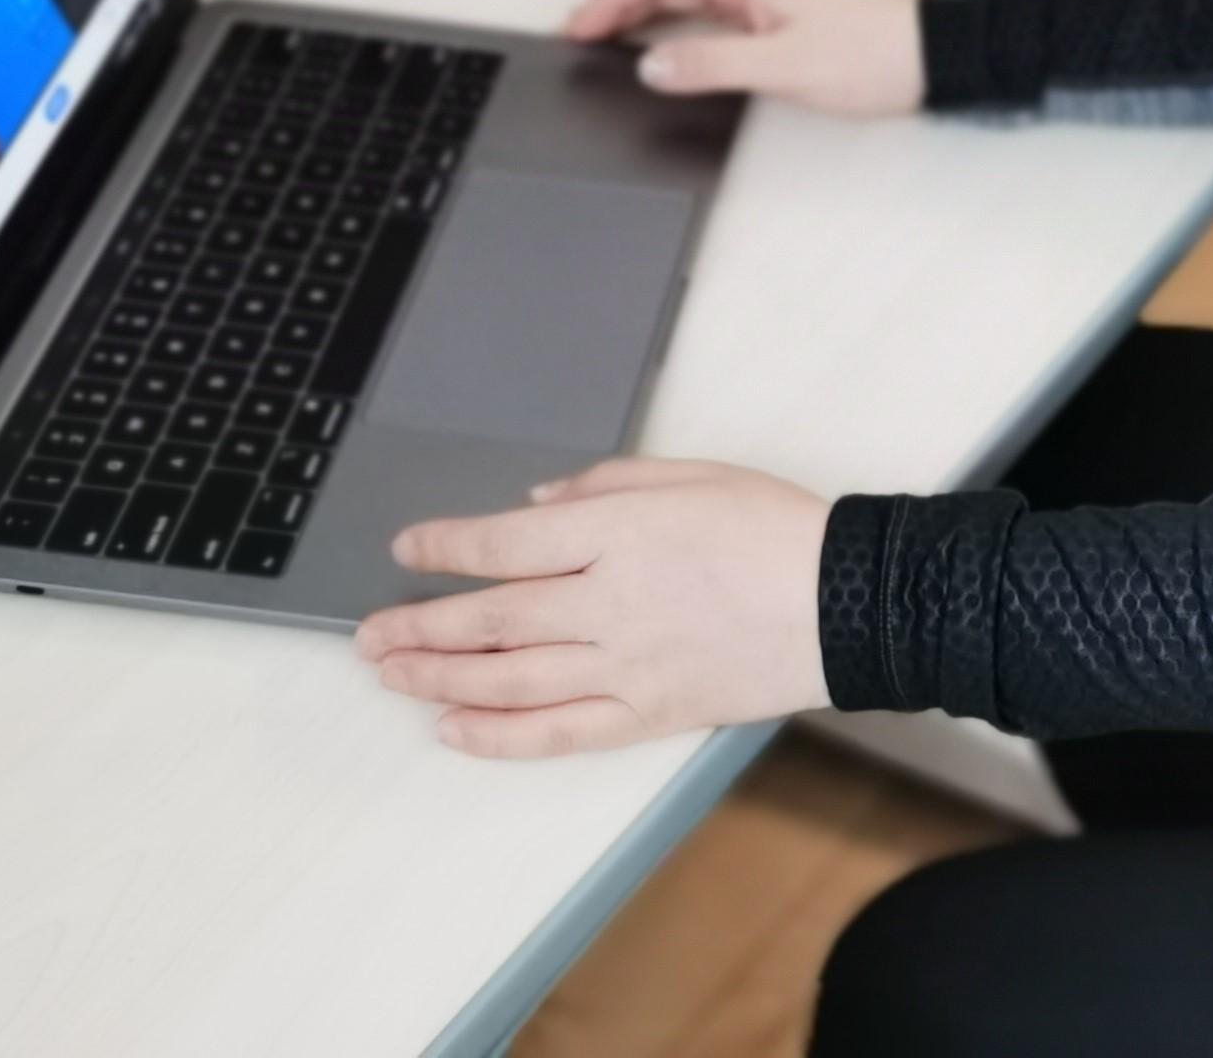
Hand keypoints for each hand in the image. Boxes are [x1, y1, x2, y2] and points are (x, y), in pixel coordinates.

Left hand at [353, 457, 831, 755]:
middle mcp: (609, 603)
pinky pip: (556, 733)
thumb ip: (603, 484)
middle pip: (490, 619)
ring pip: (508, 681)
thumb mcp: (689, 474)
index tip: (407, 549)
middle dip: (420, 627)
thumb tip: (535, 508)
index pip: (504, 545)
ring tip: (392, 677)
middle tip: (368, 633)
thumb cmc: (773, 527)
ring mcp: (624, 666)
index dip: (445, 548)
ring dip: (439, 681)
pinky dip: (497, 737)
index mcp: (619, 533)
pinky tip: (455, 731)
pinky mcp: (646, 714)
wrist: (844, 602)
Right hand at [563, 0, 921, 116]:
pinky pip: (704, 16)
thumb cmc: (872, 54)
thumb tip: (651, 65)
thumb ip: (715, 64)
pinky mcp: (771, 20)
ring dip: (638, 14)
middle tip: (576, 40)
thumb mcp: (786, 65)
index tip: (580, 29)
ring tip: (600, 44)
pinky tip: (656, 54)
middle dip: (615, 2)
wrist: (929, 59)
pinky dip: (669, 30)